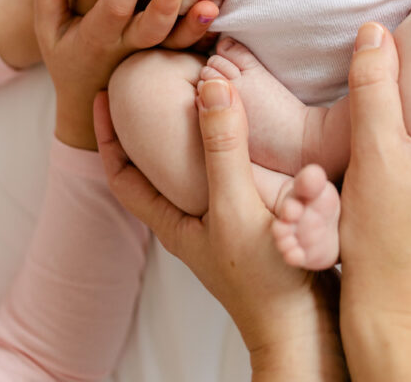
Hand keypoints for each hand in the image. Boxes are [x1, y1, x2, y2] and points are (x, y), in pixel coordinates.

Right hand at [35, 0, 212, 149]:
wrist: (87, 95)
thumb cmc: (68, 52)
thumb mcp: (49, 27)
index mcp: (97, 34)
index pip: (112, 5)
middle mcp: (126, 45)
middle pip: (148, 28)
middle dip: (163, 2)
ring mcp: (150, 53)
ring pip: (173, 42)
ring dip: (192, 24)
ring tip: (210, 1)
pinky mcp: (168, 57)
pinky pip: (187, 48)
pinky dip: (202, 33)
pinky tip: (215, 11)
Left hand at [95, 79, 346, 379]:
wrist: (306, 326)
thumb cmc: (263, 279)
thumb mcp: (236, 206)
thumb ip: (223, 147)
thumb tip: (210, 86)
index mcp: (173, 221)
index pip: (123, 175)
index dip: (109, 134)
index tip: (104, 94)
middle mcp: (193, 220)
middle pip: (159, 166)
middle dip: (151, 125)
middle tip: (150, 84)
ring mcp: (225, 221)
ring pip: (199, 166)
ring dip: (198, 132)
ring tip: (198, 94)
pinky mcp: (256, 219)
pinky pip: (236, 172)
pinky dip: (235, 145)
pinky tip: (248, 127)